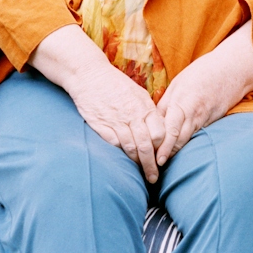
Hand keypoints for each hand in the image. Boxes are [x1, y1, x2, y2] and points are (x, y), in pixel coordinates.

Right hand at [29, 24, 166, 181]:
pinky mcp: (100, 125)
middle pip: (146, 146)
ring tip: (140, 175)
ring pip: (130, 148)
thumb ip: (148, 111)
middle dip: (151, 165)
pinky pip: (113, 145)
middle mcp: (132, 115)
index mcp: (144, 107)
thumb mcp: (138, 93)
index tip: (163, 158)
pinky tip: (122, 163)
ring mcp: (116, 121)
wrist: (89, 75)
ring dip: (136, 164)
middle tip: (154, 177)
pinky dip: (119, 155)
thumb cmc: (116, 84)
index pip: (160, 132)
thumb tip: (159, 128)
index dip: (163, 148)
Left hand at [155, 20, 252, 165]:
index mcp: (182, 102)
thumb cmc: (203, 72)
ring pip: (189, 139)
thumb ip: (165, 103)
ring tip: (165, 164)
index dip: (161, 146)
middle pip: (178, 139)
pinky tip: (183, 151)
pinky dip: (189, 143)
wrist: (233, 68)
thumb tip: (151, 120)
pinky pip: (199, 135)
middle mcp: (193, 113)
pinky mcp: (214, 121)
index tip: (153, 158)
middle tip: (155, 168)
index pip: (168, 129)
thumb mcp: (178, 83)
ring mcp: (205, 119)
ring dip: (177, 151)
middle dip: (167, 154)